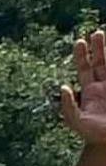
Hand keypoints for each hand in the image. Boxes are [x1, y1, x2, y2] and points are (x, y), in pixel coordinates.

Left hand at [59, 28, 105, 145]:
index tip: (80, 41)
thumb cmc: (91, 133)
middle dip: (98, 47)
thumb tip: (63, 87)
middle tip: (97, 33)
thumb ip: (67, 106)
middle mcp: (102, 86)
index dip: (82, 55)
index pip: (84, 68)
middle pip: (100, 61)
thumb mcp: (75, 121)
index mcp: (89, 90)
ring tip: (104, 34)